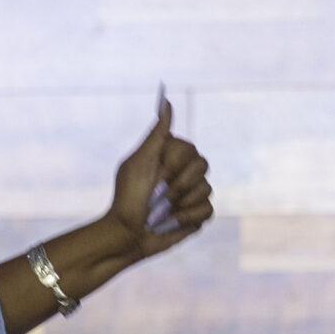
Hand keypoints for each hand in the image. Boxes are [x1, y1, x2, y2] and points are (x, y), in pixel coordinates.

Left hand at [106, 93, 213, 262]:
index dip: (173, 165)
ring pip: (206, 189)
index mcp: (169, 155)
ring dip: (180, 204)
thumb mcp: (140, 161)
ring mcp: (192, 193)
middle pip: (203, 166)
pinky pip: (208, 210)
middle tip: (157, 196)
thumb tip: (166, 99)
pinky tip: (170, 222)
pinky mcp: (197, 215)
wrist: (126, 234)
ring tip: (161, 212)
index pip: (190, 149)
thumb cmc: (128, 197)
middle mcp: (183, 171)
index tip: (154, 175)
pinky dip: (187, 218)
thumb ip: (157, 133)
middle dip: (177, 185)